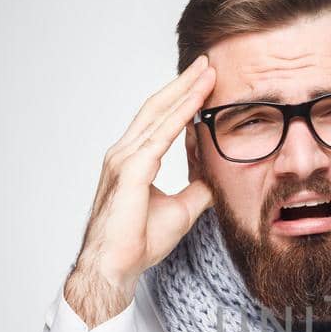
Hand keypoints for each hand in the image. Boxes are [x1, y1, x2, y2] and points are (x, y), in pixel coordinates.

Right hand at [65, 55, 216, 326]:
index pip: (160, 120)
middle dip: (183, 84)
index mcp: (132, 160)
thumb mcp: (180, 211)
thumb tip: (216, 178)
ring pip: (158, 115)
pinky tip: (196, 105)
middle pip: (157, 107)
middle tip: (208, 63)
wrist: (115, 268)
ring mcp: (123, 160)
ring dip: (184, 93)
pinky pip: (159, 138)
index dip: (182, 99)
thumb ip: (196, 189)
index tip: (205, 81)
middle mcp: (123, 153)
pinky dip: (179, 118)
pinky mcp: (129, 172)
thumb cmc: (137, 243)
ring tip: (207, 74)